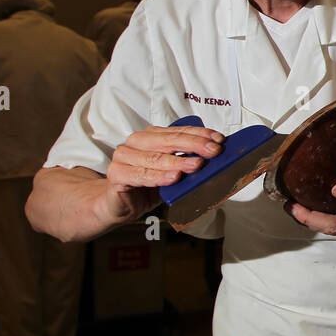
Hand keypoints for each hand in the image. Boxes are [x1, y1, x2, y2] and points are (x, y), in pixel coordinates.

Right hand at [106, 125, 224, 220]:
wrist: (121, 204)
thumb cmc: (148, 186)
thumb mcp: (172, 173)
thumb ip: (187, 164)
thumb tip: (214, 160)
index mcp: (151, 136)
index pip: (179, 131)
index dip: (200, 134)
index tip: (219, 139)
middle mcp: (137, 142)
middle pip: (169, 141)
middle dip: (194, 145)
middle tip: (213, 151)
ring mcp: (124, 157)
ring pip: (155, 158)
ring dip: (179, 162)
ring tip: (197, 165)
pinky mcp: (116, 174)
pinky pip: (141, 174)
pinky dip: (159, 177)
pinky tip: (174, 178)